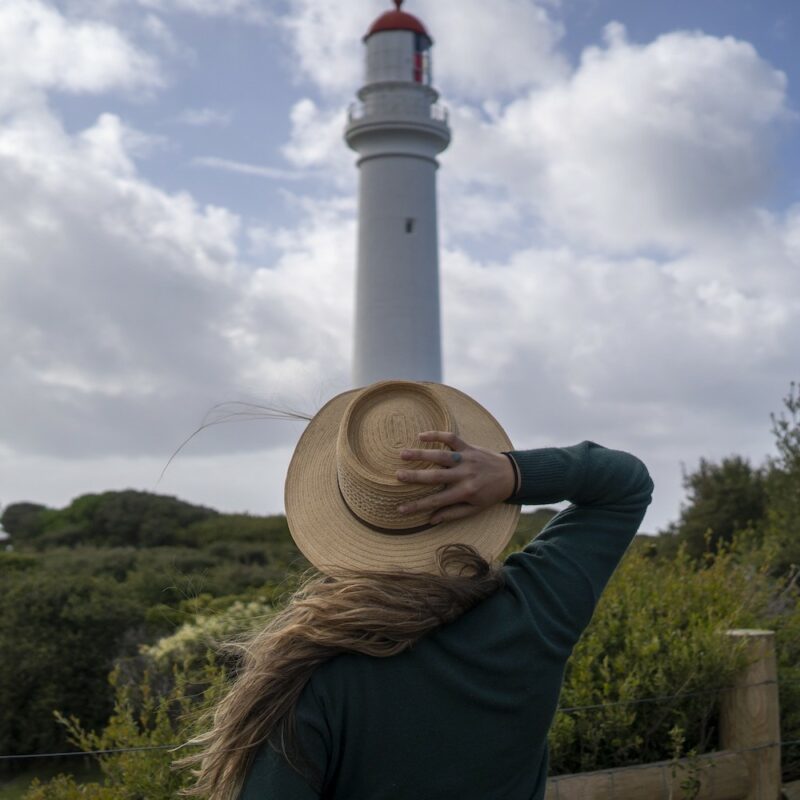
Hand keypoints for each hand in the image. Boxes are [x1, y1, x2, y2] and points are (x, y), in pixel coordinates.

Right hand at [395, 431, 515, 523]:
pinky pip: (451, 438)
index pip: (436, 501)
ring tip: (403, 454)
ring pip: (440, 456)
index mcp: (465, 492)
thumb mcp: (475, 509)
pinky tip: (421, 435)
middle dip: (415, 477)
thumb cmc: (491, 494)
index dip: (417, 506)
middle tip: (397, 476)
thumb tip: (430, 520)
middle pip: (435, 476)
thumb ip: (453, 514)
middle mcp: (464, 475)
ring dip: (421, 454)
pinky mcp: (469, 447)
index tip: (400, 509)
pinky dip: (437, 435)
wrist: (511, 475)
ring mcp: (466, 459)